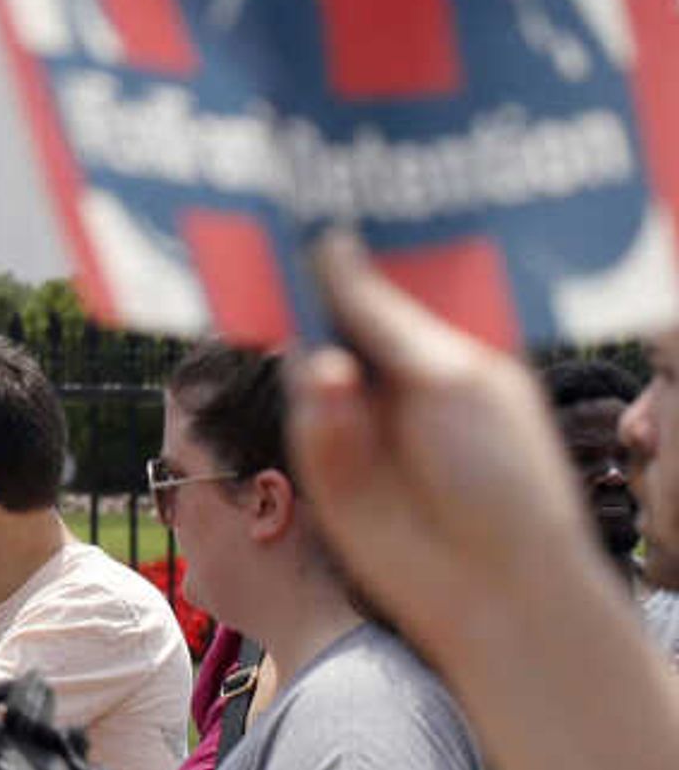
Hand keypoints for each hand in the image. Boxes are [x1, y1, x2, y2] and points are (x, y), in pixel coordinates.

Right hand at [288, 232, 595, 651]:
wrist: (484, 585)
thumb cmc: (500, 475)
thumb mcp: (450, 375)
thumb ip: (378, 311)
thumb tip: (328, 242)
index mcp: (448, 338)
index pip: (392, 270)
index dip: (357, 233)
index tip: (315, 184)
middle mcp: (398, 364)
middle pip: (338, 300)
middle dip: (309, 269)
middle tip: (269, 218)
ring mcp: (357, 405)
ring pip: (307, 341)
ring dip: (302, 323)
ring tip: (299, 295)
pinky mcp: (321, 446)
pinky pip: (298, 397)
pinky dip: (309, 390)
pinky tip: (334, 390)